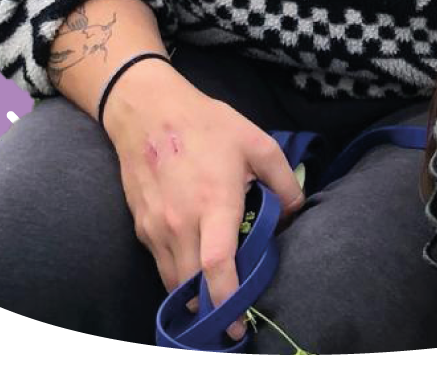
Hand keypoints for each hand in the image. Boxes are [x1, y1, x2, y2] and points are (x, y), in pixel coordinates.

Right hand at [104, 67, 305, 342]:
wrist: (148, 112)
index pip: (217, 265)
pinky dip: (178, 276)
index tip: (239, 322)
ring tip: (216, 296)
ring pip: (174, 282)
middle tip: (234, 317)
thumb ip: (284, 181)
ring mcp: (156, 229)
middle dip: (213, 308)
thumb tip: (295, 214)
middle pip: (193, 286)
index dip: (228, 298)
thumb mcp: (257, 143)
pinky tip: (196, 266)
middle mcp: (181, 223)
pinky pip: (162, 265)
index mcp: (215, 203)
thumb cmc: (208, 125)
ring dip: (194, 295)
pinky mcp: (141, 228)